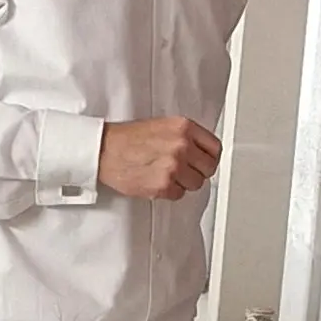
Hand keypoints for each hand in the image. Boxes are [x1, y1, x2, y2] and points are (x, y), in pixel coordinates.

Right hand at [98, 117, 221, 200]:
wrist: (104, 150)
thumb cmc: (128, 138)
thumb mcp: (163, 125)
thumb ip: (185, 136)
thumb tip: (201, 152)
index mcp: (184, 127)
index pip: (215, 147)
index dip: (210, 157)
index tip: (204, 162)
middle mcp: (182, 145)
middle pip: (209, 168)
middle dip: (198, 171)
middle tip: (185, 171)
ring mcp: (174, 166)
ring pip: (196, 184)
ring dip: (183, 183)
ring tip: (167, 175)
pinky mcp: (163, 185)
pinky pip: (179, 194)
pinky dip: (169, 192)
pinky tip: (157, 181)